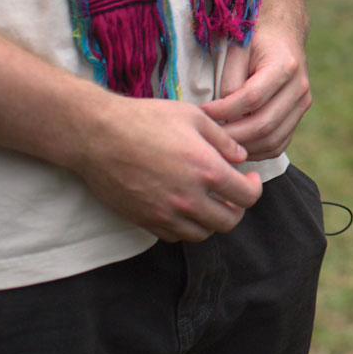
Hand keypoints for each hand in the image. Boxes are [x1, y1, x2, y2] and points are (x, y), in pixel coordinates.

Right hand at [74, 95, 262, 241]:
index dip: (255, 187)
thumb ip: (223, 140)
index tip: (250, 177)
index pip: (247, 197)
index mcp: (207, 171)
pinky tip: (185, 206)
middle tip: (232, 192)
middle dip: (237, 207)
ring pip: (202, 234)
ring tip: (210, 200)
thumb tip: (241, 158)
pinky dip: (186, 226)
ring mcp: (165, 213)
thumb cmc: (146, 119)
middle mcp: (189, 198)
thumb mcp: (194, 117)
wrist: (98, 135)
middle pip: (228, 222)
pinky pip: (175, 236)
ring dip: (212, 220)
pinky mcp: (144, 220)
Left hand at [200, 19, 310, 159]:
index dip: (223, 110)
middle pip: (264, 124)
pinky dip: (256, 150)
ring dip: (243, 147)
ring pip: (272, 140)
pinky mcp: (299, 115)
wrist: (284, 34)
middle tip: (207, 135)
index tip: (201, 112)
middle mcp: (299, 87)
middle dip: (231, 135)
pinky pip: (278, 144)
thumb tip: (221, 115)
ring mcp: (303, 103)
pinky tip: (236, 144)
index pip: (251, 98)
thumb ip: (230, 81)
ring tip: (219, 142)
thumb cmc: (257, 40)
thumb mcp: (238, 50)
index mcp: (285, 65)